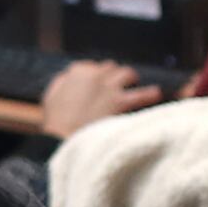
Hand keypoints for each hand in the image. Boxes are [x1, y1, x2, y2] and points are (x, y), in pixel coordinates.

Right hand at [37, 60, 162, 139]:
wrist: (63, 140)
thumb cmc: (56, 122)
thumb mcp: (51, 96)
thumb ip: (62, 82)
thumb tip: (70, 76)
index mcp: (77, 72)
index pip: (91, 66)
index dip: (94, 75)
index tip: (96, 83)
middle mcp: (95, 75)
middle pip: (110, 67)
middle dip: (112, 75)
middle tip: (115, 84)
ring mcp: (110, 87)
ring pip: (127, 73)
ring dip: (130, 78)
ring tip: (135, 83)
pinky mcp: (121, 102)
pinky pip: (142, 94)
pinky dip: (150, 94)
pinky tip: (156, 94)